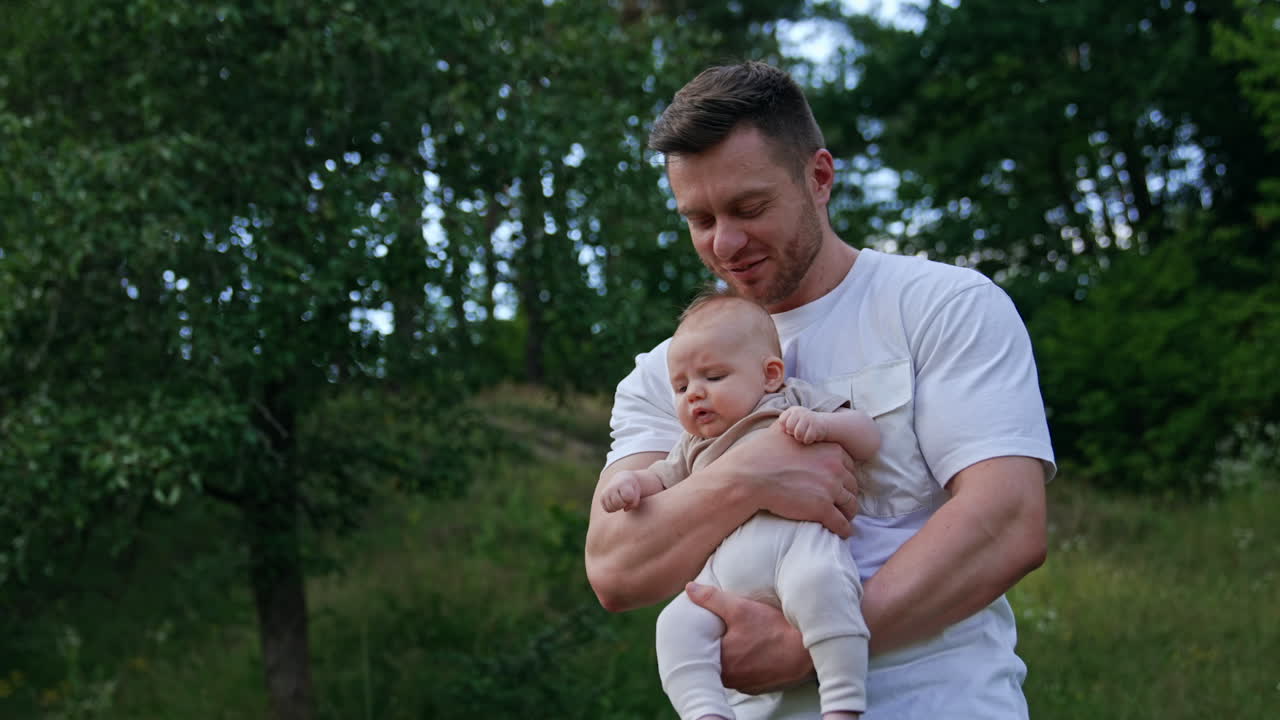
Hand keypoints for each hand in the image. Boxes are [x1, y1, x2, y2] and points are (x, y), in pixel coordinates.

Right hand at [599, 471, 641, 512]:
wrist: (622, 479)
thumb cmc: (632, 488)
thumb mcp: (637, 493)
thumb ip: (634, 503)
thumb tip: (625, 509)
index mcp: (622, 483)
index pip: (627, 497)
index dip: (631, 499)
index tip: (632, 495)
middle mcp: (612, 487)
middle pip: (618, 503)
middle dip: (624, 504)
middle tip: (626, 500)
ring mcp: (605, 492)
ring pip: (612, 508)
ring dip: (618, 508)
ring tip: (621, 501)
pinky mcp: (602, 498)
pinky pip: (607, 509)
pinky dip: (613, 509)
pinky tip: (616, 504)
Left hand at [685, 582, 813, 694]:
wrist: (807, 653)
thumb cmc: (774, 630)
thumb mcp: (741, 608)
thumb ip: (712, 599)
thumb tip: (690, 588)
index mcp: (721, 662)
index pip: (700, 651)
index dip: (702, 638)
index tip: (707, 627)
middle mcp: (730, 679)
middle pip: (714, 662)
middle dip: (717, 647)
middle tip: (723, 631)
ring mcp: (745, 685)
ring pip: (729, 670)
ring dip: (731, 658)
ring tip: (738, 640)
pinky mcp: (759, 688)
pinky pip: (744, 676)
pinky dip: (745, 665)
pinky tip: (753, 652)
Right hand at [711, 424, 858, 536]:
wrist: (750, 475)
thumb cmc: (761, 452)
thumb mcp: (783, 430)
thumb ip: (796, 425)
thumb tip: (794, 420)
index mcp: (830, 448)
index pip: (848, 465)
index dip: (844, 475)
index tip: (839, 483)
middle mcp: (835, 467)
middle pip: (852, 485)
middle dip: (847, 493)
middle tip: (842, 502)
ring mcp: (830, 489)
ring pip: (851, 504)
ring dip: (849, 512)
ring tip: (845, 518)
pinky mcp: (822, 509)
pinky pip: (841, 523)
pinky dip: (844, 529)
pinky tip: (843, 532)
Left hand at [778, 406, 826, 444]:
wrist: (823, 423)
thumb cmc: (804, 424)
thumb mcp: (794, 420)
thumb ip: (785, 423)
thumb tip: (784, 430)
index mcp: (793, 410)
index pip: (782, 421)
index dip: (785, 428)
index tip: (791, 429)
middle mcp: (800, 412)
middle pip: (789, 427)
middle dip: (792, 433)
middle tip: (798, 432)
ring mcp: (808, 418)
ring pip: (798, 433)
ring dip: (800, 438)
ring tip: (803, 435)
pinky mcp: (816, 425)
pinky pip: (807, 438)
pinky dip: (807, 440)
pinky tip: (810, 437)